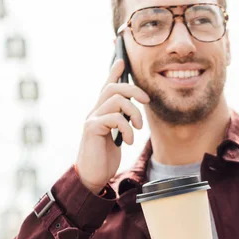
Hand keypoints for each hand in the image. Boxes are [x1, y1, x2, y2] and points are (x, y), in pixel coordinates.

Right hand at [75, 59, 149, 193]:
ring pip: (116, 100)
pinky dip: (127, 128)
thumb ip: (122, 122)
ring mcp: (92, 119)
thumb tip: (134, 110)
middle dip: (134, 90)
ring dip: (134, 113)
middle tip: (147, 101)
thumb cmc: (105, 157)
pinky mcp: (92, 128)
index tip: (121, 61)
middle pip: (113, 88)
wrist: (93, 176)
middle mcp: (94, 112)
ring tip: (138, 129)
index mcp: (101, 112)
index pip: (106, 87)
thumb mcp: (117, 136)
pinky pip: (114, 118)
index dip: (113, 73)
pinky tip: (129, 140)